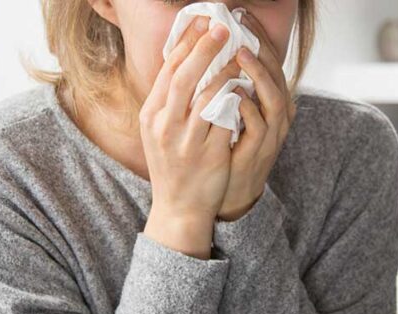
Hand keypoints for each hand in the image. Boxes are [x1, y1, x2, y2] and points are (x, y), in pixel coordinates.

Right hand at [140, 16, 238, 257]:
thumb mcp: (160, 131)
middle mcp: (164, 127)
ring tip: (240, 56)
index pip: (168, 71)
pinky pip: (225, 121)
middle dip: (204, 49)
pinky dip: (236, 101)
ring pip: (207, 97)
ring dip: (225, 72)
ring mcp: (186, 142)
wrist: (179, 208)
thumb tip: (186, 60)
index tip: (203, 22)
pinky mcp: (209, 155)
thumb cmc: (173, 165)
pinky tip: (246, 87)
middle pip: (184, 78)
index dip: (186, 44)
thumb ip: (170, 100)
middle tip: (224, 29)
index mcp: (151, 116)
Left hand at [216, 12, 296, 222]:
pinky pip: (258, 128)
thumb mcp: (229, 112)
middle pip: (277, 75)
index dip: (258, 38)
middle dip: (262, 49)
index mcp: (269, 102)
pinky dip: (248, 110)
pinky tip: (234, 95)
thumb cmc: (226, 149)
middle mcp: (276, 116)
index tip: (242, 16)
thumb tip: (209, 52)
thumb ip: (227, 86)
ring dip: (258, 76)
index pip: (268, 62)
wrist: (226, 193)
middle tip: (243, 28)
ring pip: (274, 99)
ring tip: (241, 55)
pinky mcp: (259, 153)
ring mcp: (270, 135)